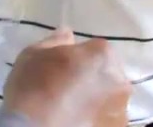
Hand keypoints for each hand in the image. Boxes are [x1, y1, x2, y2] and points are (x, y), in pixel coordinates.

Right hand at [2, 30, 129, 126]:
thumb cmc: (32, 87)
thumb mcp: (33, 54)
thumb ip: (55, 41)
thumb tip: (68, 34)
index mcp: (101, 55)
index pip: (96, 49)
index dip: (80, 57)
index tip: (64, 67)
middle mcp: (119, 80)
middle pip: (108, 73)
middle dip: (94, 77)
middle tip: (69, 88)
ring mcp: (121, 109)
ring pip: (110, 98)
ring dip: (98, 99)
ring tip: (72, 108)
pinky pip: (108, 119)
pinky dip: (98, 119)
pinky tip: (78, 121)